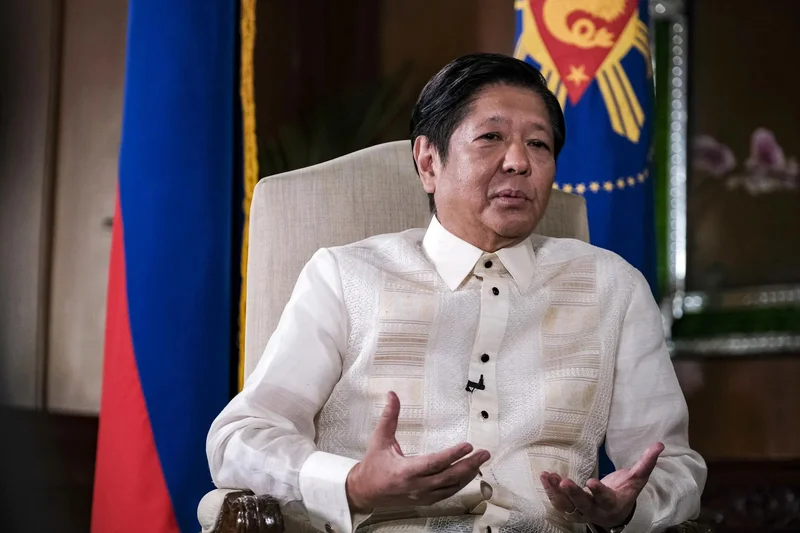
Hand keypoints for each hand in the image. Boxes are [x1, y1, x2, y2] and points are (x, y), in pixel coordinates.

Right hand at [346, 391, 489, 512]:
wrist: (365, 492)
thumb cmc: (373, 465)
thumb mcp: (380, 439)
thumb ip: (389, 416)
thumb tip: (392, 395)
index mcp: (405, 470)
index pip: (434, 462)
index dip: (452, 454)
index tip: (468, 445)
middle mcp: (416, 486)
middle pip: (448, 476)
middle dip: (469, 464)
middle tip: (484, 453)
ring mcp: (422, 495)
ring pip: (451, 486)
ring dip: (468, 474)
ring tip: (480, 461)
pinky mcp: (425, 500)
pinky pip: (447, 493)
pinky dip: (460, 483)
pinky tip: (468, 474)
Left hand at [539, 442, 664, 528]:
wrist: (614, 513)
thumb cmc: (625, 492)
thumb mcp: (637, 479)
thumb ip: (646, 463)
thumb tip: (660, 444)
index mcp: (612, 503)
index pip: (606, 499)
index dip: (598, 492)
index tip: (591, 482)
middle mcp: (595, 510)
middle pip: (583, 504)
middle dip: (573, 494)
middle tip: (565, 482)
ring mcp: (581, 511)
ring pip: (566, 506)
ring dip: (555, 492)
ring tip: (548, 476)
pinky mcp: (571, 509)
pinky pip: (558, 503)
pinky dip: (551, 491)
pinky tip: (546, 477)